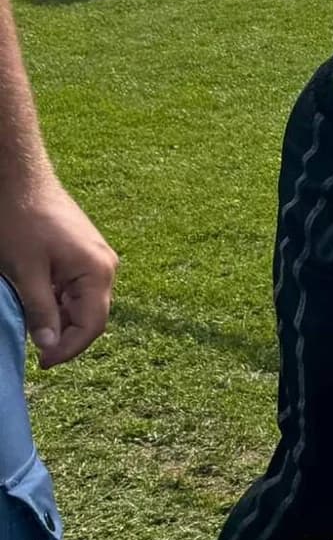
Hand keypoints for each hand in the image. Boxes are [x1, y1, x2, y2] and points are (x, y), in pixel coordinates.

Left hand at [0, 177, 116, 366]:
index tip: (43, 362)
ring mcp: (97, 258)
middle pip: (90, 315)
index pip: (91, 325)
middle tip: (36, 349)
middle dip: (64, 334)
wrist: (19, 177)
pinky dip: (58, 299)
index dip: (68, 348)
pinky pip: (76, 286)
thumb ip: (41, 311)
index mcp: (98, 271)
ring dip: (60, 316)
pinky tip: (36, 298)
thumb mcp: (26, 271)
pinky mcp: (84, 252)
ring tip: (32, 322)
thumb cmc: (22, 219)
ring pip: (82, 302)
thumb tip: (49, 345)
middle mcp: (106, 266)